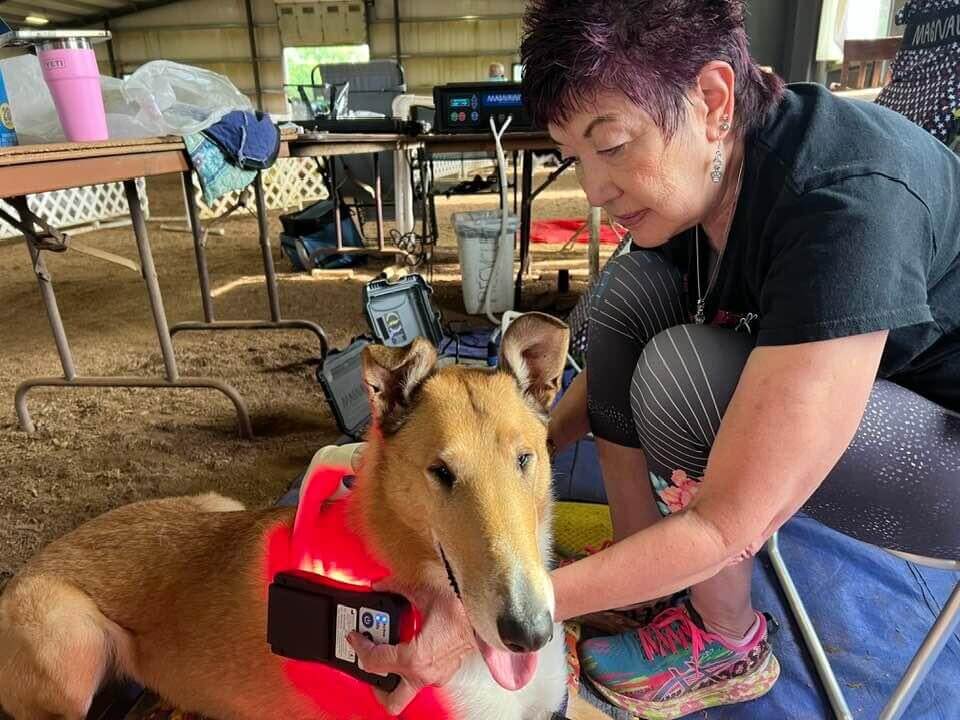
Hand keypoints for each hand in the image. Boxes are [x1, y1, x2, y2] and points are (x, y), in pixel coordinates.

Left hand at [347, 582, 475, 715]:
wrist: (489, 611)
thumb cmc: (462, 604)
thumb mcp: (422, 590)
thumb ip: (395, 587)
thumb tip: (380, 585)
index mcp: (414, 659)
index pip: (374, 661)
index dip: (359, 646)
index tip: (355, 636)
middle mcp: (424, 674)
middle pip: (391, 699)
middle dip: (375, 684)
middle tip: (370, 659)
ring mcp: (437, 676)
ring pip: (408, 689)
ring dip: (395, 673)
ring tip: (389, 650)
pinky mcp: (447, 671)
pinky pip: (423, 675)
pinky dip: (412, 663)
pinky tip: (412, 643)